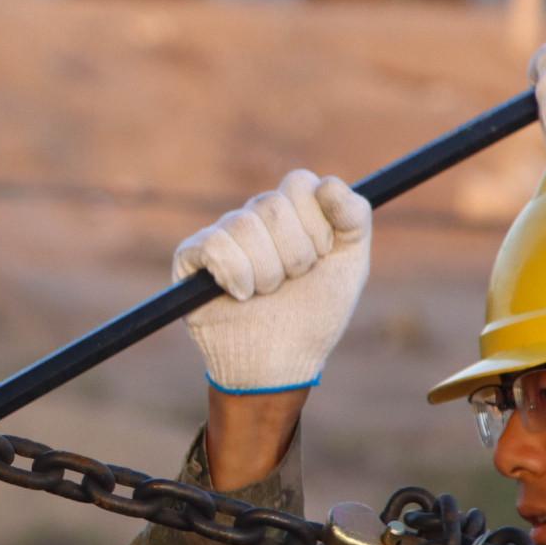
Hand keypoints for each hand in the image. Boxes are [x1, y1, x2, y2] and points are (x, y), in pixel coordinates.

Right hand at [173, 171, 371, 393]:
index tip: (321, 256)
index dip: (315, 225)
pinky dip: (236, 276)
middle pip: (273, 205)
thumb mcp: (350, 264)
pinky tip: (240, 295)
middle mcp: (254, 216)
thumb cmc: (315, 314)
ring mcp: (222, 234)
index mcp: (291, 211)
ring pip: (244, 226)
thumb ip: (354, 217)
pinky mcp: (191, 256)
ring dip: (266, 273)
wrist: (281, 362)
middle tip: (293, 282)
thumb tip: (328, 183)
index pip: (299, 183)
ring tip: (266, 294)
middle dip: (293, 255)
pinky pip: (215, 244)